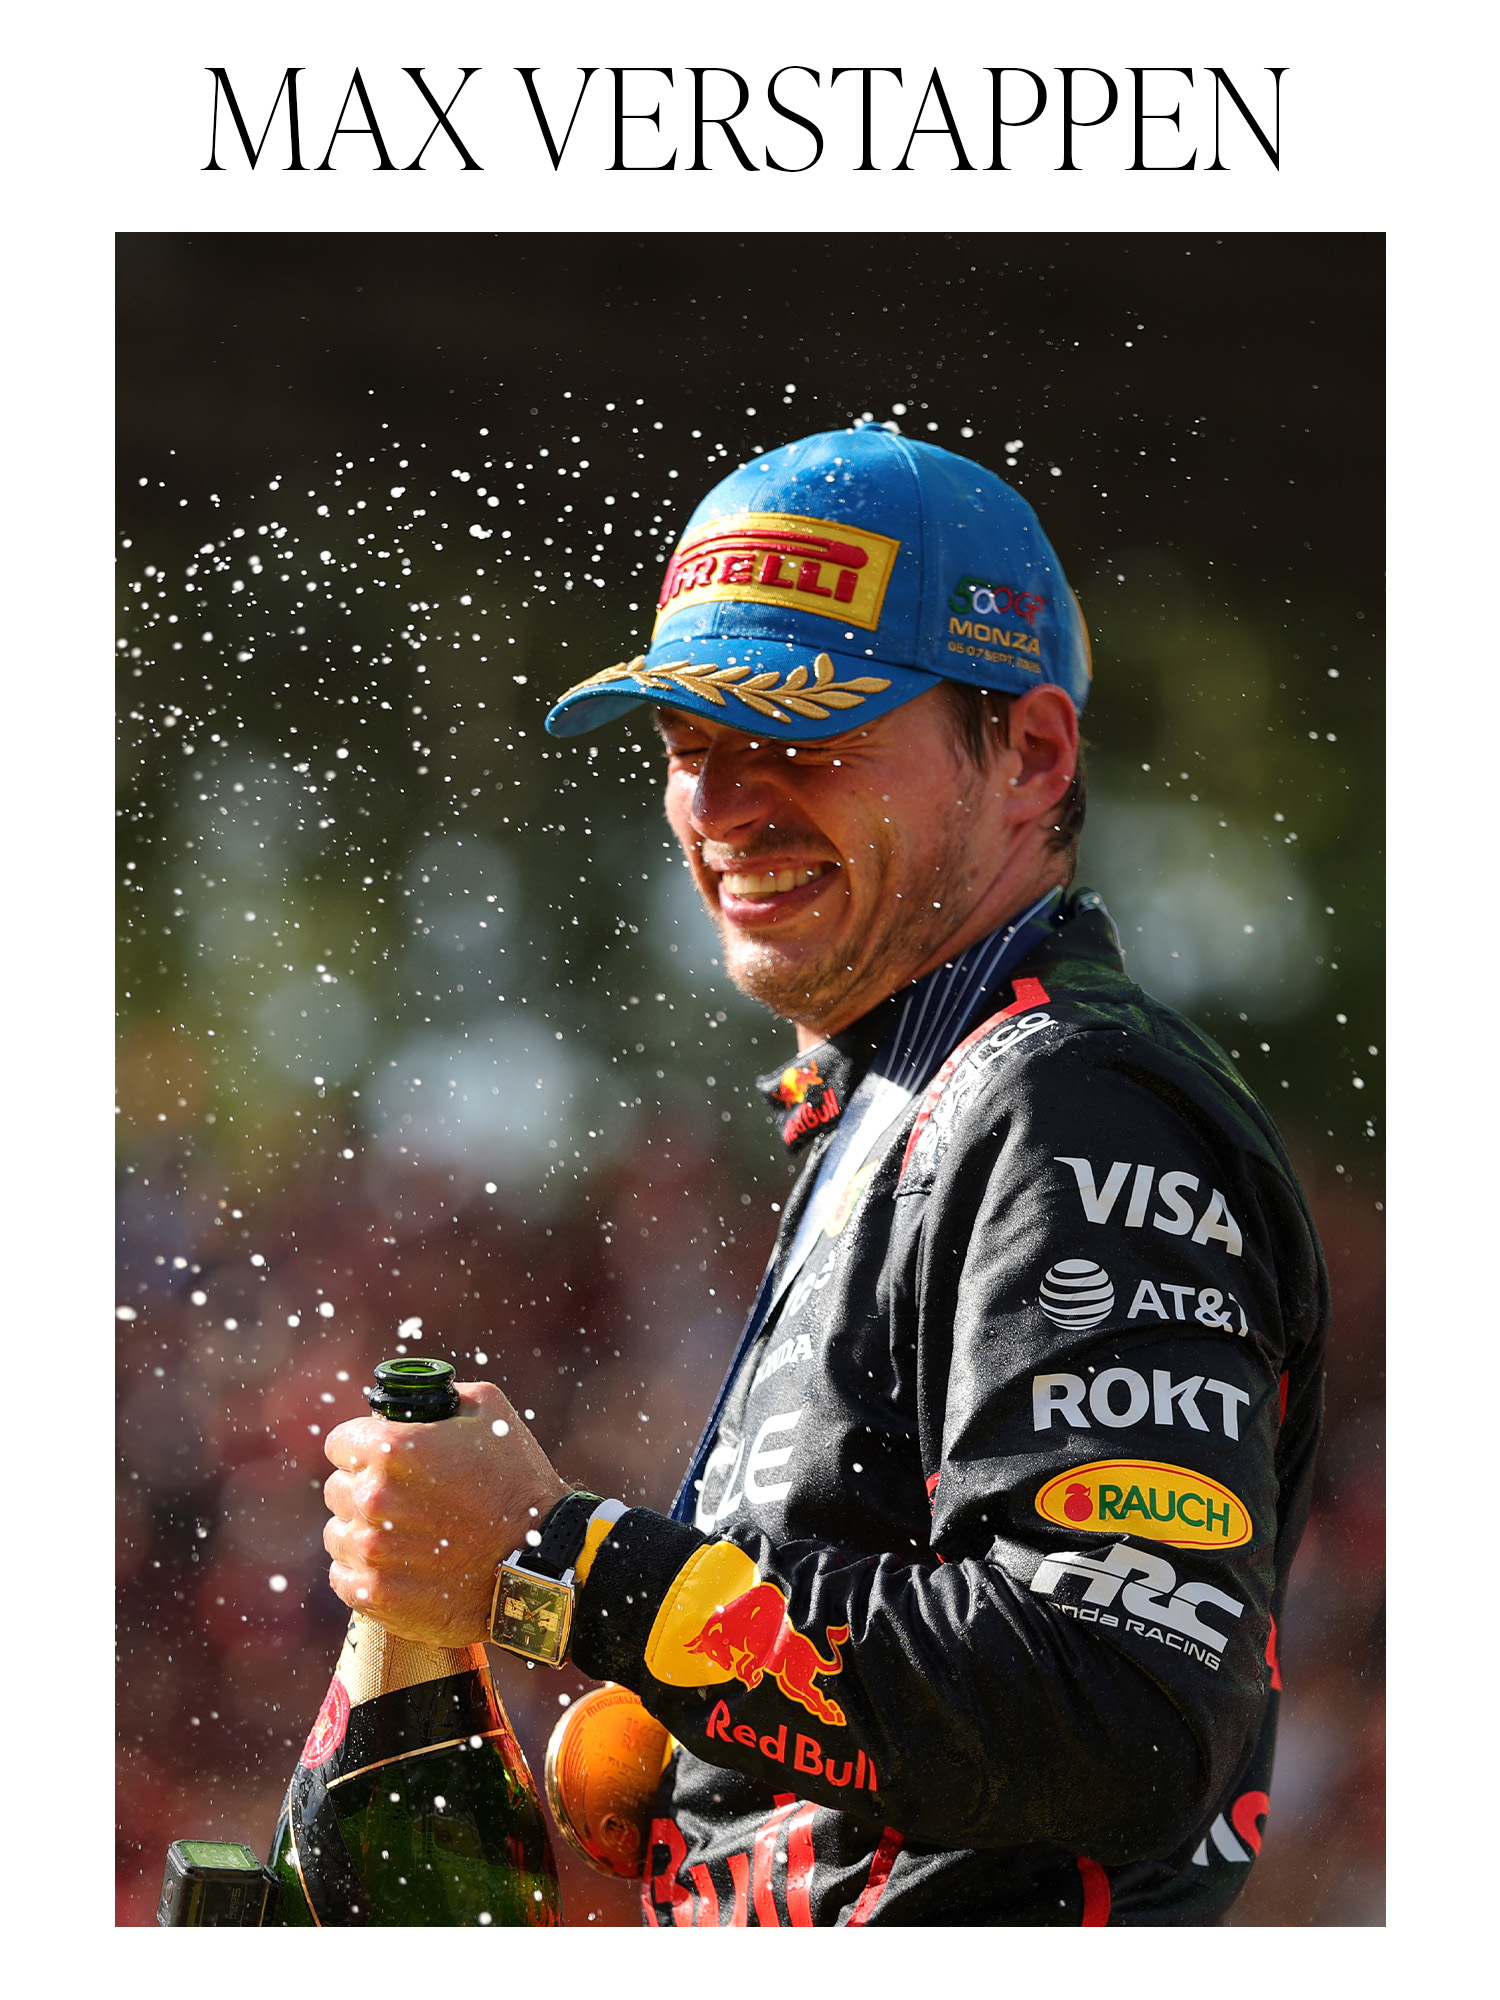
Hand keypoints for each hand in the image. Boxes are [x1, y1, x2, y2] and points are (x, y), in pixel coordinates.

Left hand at [322, 1381, 570, 1646]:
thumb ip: (439, 1398)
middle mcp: (373, 1498)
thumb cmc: (518, 1481)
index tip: (380, 1459)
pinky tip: (399, 1568)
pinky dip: (366, 1573)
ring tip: (404, 1537)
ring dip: (364, 1533)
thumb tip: (409, 1403)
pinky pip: (344, 1578)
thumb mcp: (489, 1411)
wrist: (543, 1559)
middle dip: (365, 1489)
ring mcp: (372, 1551)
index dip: (362, 1447)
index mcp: (392, 1448)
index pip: (340, 1443)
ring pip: (339, 1534)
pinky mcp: (376, 1596)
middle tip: (404, 1500)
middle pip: (339, 1489)